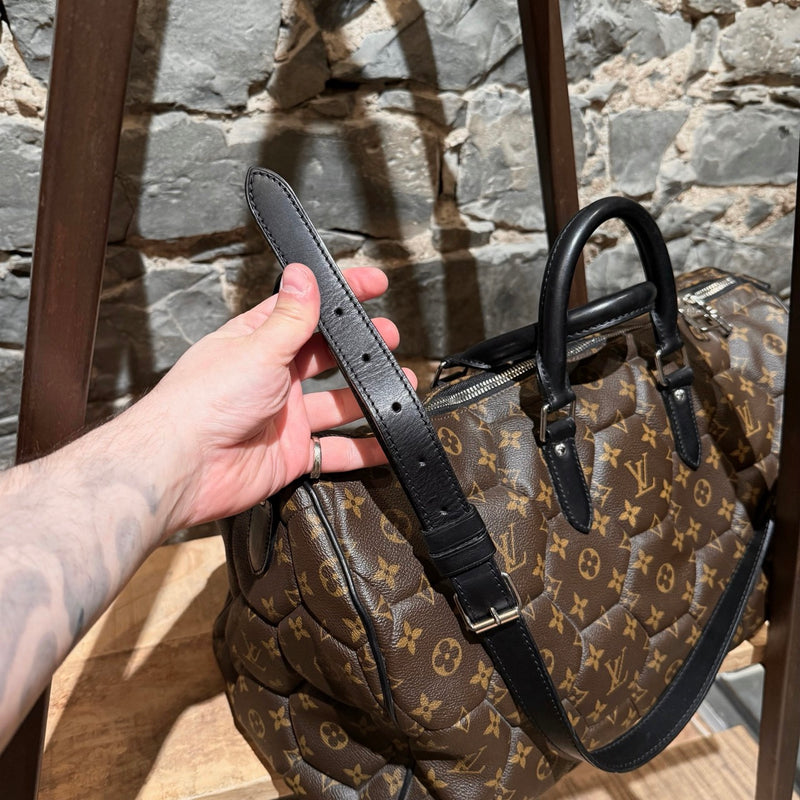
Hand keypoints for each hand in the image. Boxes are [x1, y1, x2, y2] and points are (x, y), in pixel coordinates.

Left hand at [133, 262, 412, 531]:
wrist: (184, 466)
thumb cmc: (205, 401)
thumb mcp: (258, 348)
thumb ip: (290, 317)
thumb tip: (302, 273)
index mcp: (258, 342)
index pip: (306, 309)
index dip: (339, 296)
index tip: (372, 284)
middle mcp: (272, 378)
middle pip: (327, 358)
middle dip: (360, 350)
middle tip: (389, 341)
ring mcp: (284, 417)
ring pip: (337, 405)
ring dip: (368, 397)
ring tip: (399, 387)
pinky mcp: (291, 454)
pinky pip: (334, 450)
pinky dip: (362, 450)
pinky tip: (386, 443)